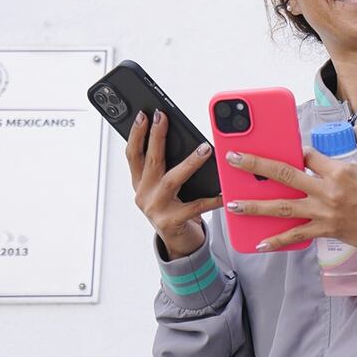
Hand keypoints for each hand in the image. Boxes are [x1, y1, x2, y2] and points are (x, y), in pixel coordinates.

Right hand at [126, 110, 222, 259]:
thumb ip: (166, 167)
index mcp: (139, 183)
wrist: (178, 243)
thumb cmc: (174, 208)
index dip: (136, 134)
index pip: (133, 154)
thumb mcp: (163, 187)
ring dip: (189, 163)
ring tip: (205, 149)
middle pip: (150, 160)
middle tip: (163, 117)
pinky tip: (224, 190)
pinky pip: (196, 206)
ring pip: (172, 180)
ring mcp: (156, 209)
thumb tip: (182, 137)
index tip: (143, 114)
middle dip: (156, 136)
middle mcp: (143, 194)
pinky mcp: (171, 222)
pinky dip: (211, 198)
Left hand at [223, 123, 356, 256]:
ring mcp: (326, 212)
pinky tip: (260, 243)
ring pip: (283, 208)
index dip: (294, 151)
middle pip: (284, 174)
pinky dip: (277, 241)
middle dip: (255, 166)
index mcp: (340, 169)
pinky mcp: (328, 231)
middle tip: (232, 159)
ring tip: (233, 203)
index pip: (307, 155)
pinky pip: (297, 236)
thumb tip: (356, 125)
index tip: (285, 150)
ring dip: (255, 206)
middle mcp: (329, 190)